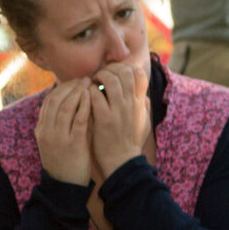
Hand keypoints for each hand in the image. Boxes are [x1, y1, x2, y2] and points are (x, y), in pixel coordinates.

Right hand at [35, 79, 93, 185]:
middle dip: (70, 87)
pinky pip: (79, 119)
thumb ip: (58, 123)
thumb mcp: (53, 141)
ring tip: (88, 84)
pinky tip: (92, 98)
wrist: (65, 187)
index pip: (48, 101)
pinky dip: (85, 106)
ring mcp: (59, 138)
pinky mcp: (73, 144)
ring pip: (66, 107)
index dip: (61, 88)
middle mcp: (47, 131)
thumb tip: (69, 102)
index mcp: (41, 129)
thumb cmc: (63, 162)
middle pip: (56, 100)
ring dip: (78, 93)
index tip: (73, 82)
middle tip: (83, 79)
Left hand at [88, 63, 146, 178]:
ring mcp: (118, 111)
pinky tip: (85, 96)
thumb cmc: (130, 142)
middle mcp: (131, 104)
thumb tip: (143, 93)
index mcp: (140, 103)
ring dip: (98, 77)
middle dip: (110, 68)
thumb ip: (143, 106)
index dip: (126, 67)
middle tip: (100, 74)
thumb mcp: (143, 122)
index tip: (115, 72)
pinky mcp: (104, 120)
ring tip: (91, 82)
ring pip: (110, 81)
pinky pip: (96, 96)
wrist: (121, 162)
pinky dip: (89, 91)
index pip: (139, 73)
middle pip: (125, 72)